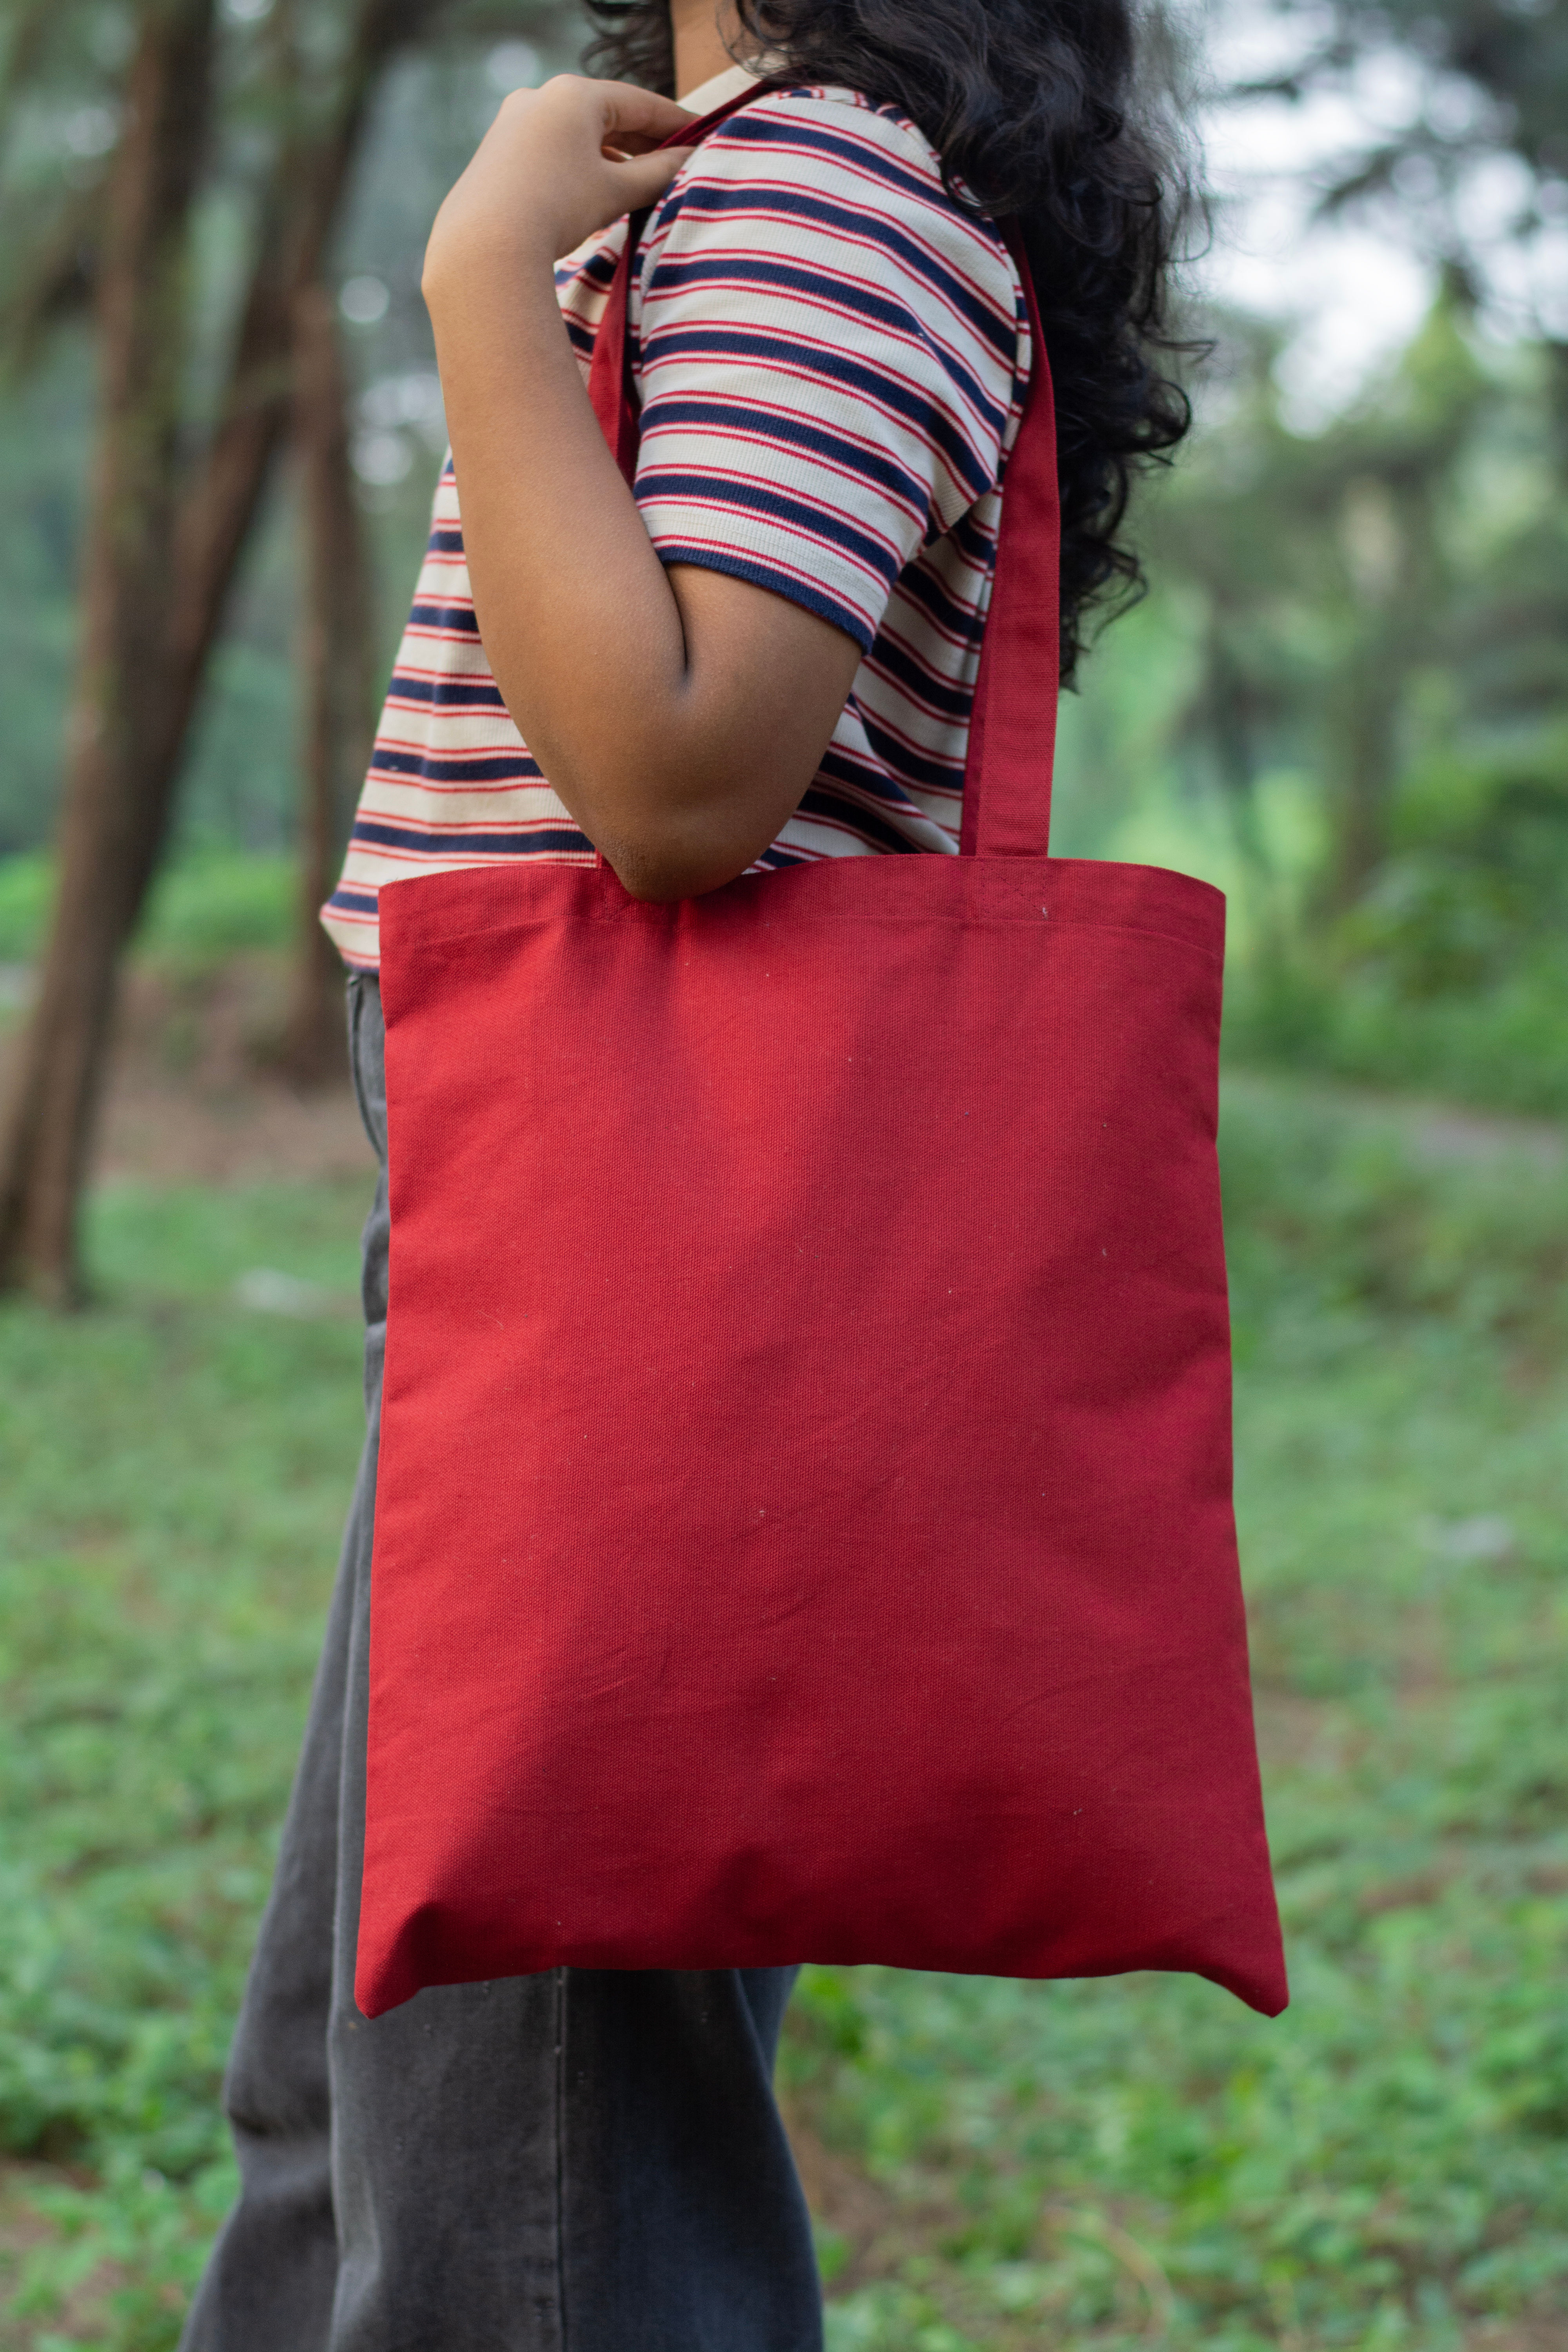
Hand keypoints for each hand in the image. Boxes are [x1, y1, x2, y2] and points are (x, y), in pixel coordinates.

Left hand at [423, 76, 695, 291]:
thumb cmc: (557, 209)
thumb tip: (689, 162)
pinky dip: (583, 167)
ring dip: (615, 158)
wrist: (483, 246)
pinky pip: (554, 152)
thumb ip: (658, 173)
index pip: (639, 103)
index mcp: (574, 94)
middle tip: (679, 164)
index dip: (676, 123)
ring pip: (580, 136)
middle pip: (608, 116)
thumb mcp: (616, 190)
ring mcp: (515, 122)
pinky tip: (599, 192)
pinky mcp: (499, 152)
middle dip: (645, 142)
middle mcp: (541, 97)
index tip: (703, 137)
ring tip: (644, 184)